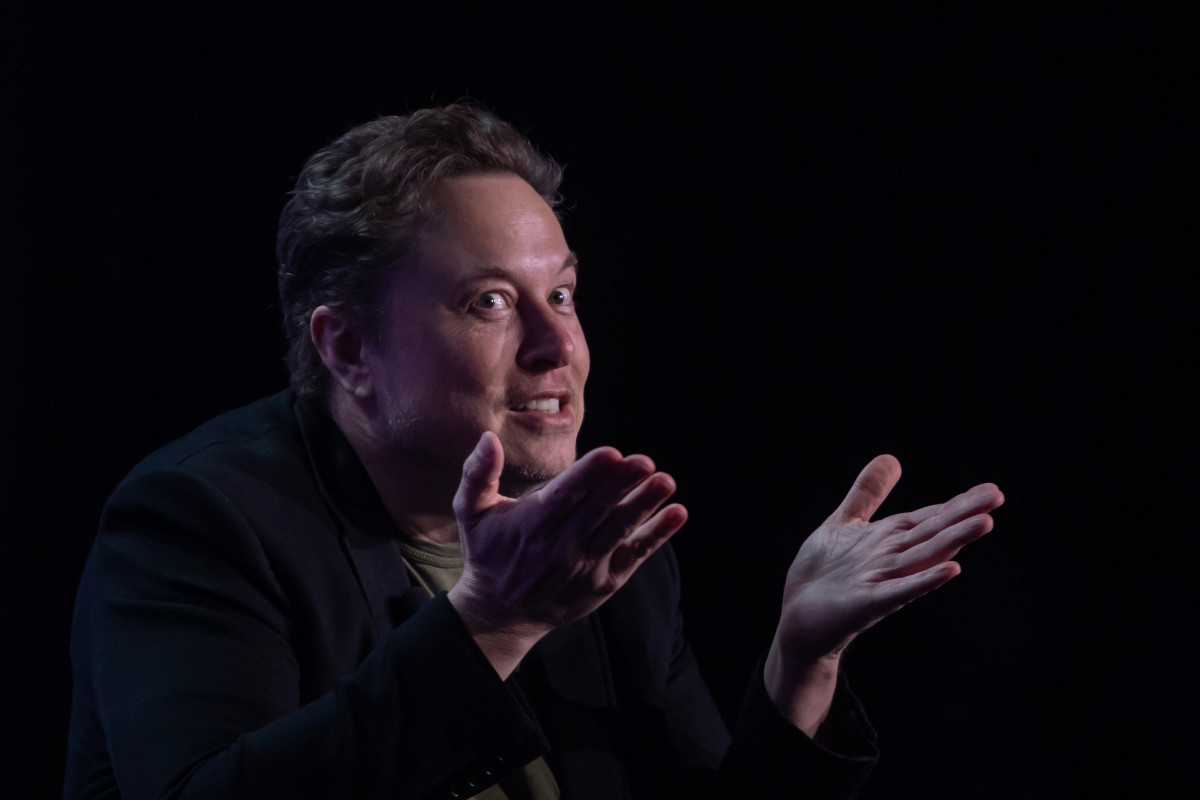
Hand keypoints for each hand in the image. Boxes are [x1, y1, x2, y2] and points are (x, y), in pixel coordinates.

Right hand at [447, 432, 687, 677]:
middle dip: (623, 484)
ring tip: (666, 482)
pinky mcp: (604, 581)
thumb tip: (488, 438)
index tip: (612, 454)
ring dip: (644, 505)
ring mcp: (586, 565)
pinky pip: (634, 556)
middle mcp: (561, 544)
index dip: (590, 474)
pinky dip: (657, 536)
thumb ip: (478, 474)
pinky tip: (677, 514)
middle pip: (598, 509)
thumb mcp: (471, 512)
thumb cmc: (489, 553)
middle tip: (645, 461)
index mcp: (533, 522)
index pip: (565, 494)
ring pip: (619, 530)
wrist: (501, 614)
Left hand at [764, 455, 1002, 733]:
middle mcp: (892, 559)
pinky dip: (923, 580)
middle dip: (963, 515)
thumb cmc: (822, 574)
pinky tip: (951, 571)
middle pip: (933, 532)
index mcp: (890, 540)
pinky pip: (899, 591)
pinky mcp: (867, 603)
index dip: (957, 503)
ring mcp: (882, 581)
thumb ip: (868, 493)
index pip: (929, 517)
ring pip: (923, 557)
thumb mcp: (844, 523)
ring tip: (984, 522)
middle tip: (997, 497)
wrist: (797, 619)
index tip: (991, 490)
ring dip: (953, 541)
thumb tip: (891, 458)